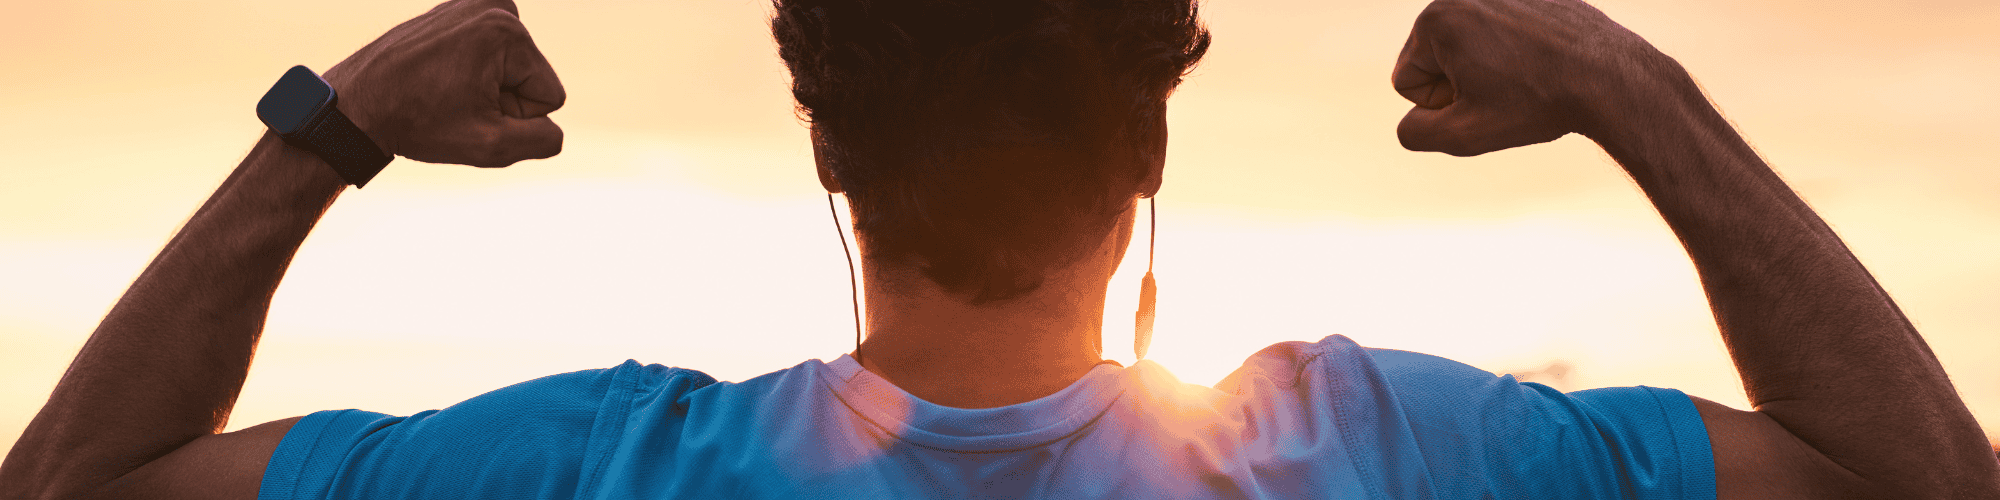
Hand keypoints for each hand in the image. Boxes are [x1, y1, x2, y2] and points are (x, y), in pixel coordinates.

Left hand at [322, 0, 565, 168]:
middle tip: (453, 103)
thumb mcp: (490, 145)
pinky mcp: (455, 10)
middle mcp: (494, 6)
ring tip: (444, 90)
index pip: (550, 95)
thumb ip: (543, 140)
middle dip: (501, 99)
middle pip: (531, 76)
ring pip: (511, 67)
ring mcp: (472, 3)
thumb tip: (552, 129)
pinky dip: (470, 70)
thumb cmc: (417, 123)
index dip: (515, 117)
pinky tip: (439, 77)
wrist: (356, 104)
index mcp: (507, 32)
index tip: (470, 113)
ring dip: (485, 86)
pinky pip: (489, 54)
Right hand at [1390, 0, 1665, 156]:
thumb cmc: (1537, 104)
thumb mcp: (1464, 135)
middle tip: (1506, 91)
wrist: (1611, 77)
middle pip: (1434, 58)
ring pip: (1468, 46)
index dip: (1440, 106)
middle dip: (1461, 82)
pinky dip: (1514, 52)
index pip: (1406, 80)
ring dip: (1487, 68)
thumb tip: (1411, 121)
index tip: (1482, 102)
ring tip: (1526, 78)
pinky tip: (1543, 64)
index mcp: (1437, 21)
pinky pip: (1501, 32)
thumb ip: (1415, 133)